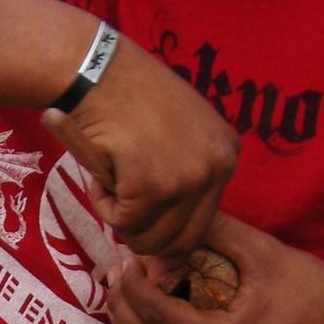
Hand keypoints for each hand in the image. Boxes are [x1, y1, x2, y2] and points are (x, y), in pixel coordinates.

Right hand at [42, 34, 237, 257]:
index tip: (142, 220)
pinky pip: (124, 221)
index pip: (203, 222)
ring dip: (122, 218)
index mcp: (227, 154)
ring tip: (110, 180)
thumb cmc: (127, 95)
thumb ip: (181, 175)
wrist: (96, 68)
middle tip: (120, 208)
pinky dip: (104, 204)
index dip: (167, 229)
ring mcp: (189, 178)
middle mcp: (218, 167)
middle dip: (145, 236)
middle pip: (183, 240)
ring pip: (152, 238)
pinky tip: (101, 169)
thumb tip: (170, 255)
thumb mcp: (176, 132)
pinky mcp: (155, 185)